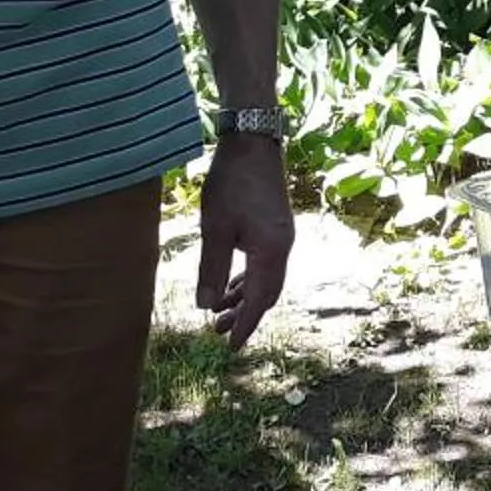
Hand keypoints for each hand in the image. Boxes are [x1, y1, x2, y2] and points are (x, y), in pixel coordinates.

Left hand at [197, 137, 295, 348]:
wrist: (252, 143)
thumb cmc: (231, 183)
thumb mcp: (215, 229)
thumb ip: (212, 270)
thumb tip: (206, 308)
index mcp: (271, 252)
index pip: (259, 300)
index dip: (245, 325)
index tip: (231, 347)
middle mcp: (283, 248)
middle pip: (267, 293)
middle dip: (244, 315)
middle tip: (218, 333)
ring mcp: (282, 236)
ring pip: (266, 279)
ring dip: (244, 297)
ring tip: (220, 313)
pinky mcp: (276, 226)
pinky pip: (265, 264)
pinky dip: (248, 279)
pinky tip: (232, 283)